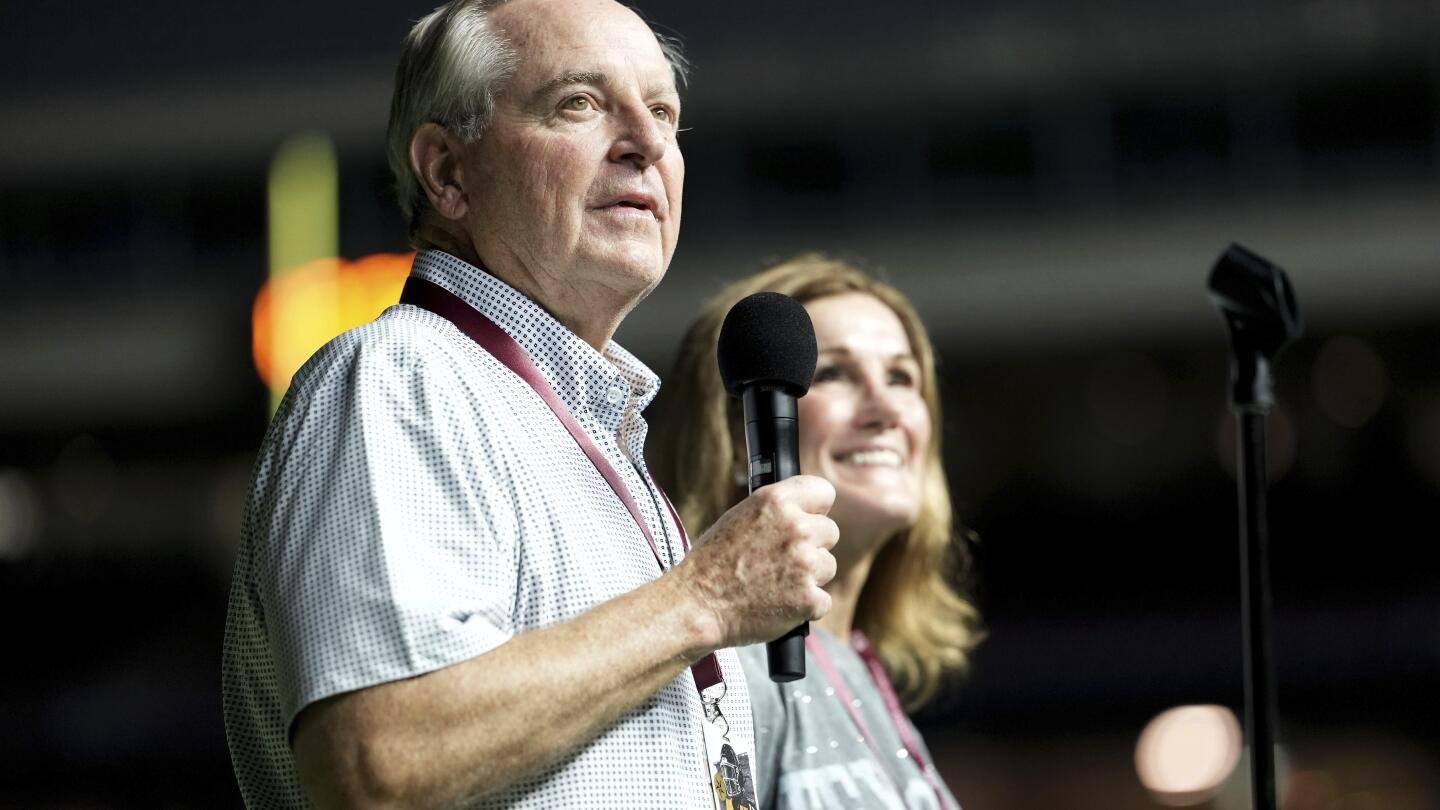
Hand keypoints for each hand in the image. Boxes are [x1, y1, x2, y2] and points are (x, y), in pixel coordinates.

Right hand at [674, 475, 838, 650]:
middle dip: (813, 546)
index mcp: (776, 501)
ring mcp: (805, 565)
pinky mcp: (809, 599)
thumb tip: (803, 511)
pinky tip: (779, 604)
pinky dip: (805, 606)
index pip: (823, 491)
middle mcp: (796, 528)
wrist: (696, 605)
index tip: (810, 518)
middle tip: (783, 560)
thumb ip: (775, 511)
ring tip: (776, 583)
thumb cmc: (712, 563)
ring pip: (828, 566)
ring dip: (810, 576)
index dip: (816, 508)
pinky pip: (822, 600)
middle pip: (830, 532)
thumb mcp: (739, 517)